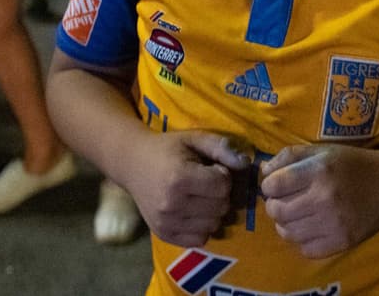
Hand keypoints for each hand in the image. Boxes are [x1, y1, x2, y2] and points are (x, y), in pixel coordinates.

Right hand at [122, 130, 250, 247]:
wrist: (132, 164)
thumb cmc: (167, 149)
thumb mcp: (194, 139)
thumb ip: (221, 148)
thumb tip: (246, 163)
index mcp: (179, 178)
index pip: (223, 186)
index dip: (222, 175)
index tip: (211, 169)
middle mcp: (172, 204)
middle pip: (221, 207)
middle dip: (220, 194)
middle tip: (205, 183)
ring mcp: (166, 223)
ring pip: (213, 225)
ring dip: (213, 211)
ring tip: (200, 197)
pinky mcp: (164, 235)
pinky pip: (200, 239)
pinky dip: (203, 227)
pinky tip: (194, 212)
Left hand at [260, 144, 378, 258]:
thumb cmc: (352, 165)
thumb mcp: (322, 150)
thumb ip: (290, 156)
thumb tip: (264, 170)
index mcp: (319, 170)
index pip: (274, 184)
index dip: (269, 185)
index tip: (276, 185)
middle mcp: (325, 197)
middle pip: (277, 211)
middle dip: (273, 206)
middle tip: (282, 201)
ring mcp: (333, 223)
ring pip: (288, 233)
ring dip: (285, 224)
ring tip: (295, 215)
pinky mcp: (341, 242)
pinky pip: (305, 249)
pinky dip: (301, 240)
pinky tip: (310, 227)